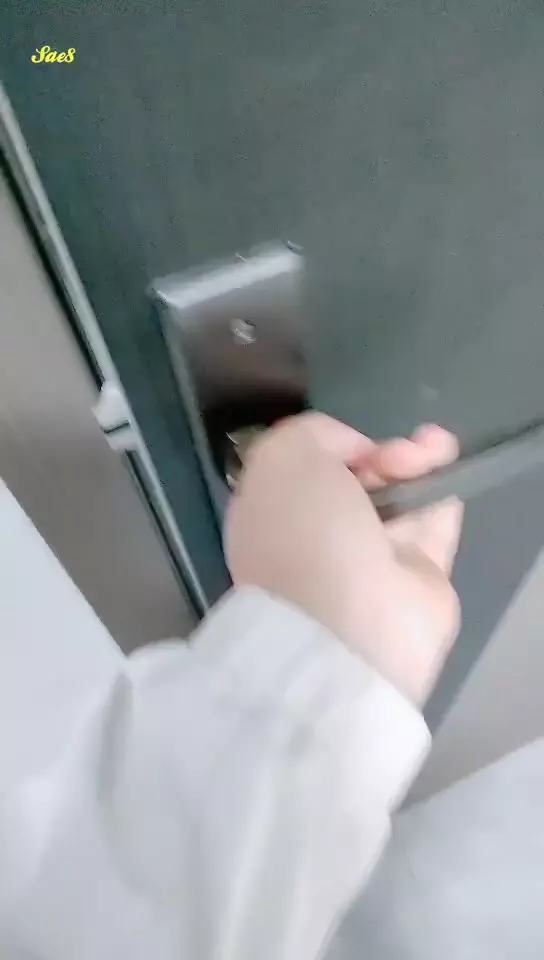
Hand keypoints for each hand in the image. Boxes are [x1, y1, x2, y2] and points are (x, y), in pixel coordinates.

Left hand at [224, 413, 462, 705]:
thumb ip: (311, 434)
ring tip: (432, 447)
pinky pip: (431, 521)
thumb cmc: (307, 535)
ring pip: (396, 496)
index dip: (331, 447)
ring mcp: (369, 562)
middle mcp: (317, 540)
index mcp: (272, 517)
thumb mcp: (284, 457)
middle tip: (393, 457)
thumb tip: (352, 451)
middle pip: (355, 481)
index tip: (349, 445)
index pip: (303, 472)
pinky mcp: (417, 578)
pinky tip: (445, 463)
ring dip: (415, 460)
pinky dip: (441, 489)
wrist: (351, 625)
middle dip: (379, 454)